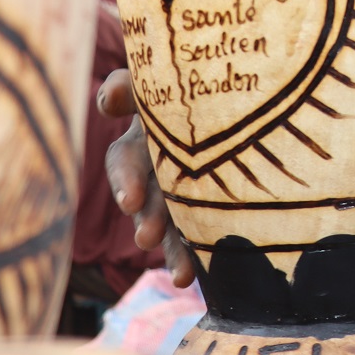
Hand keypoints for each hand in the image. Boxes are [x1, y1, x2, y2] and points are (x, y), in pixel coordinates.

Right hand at [97, 69, 197, 287]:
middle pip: (144, 197)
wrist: (249, 92)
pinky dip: (189, 258)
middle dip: (146, 217)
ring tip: (178, 269)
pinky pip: (192, 236)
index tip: (129, 200)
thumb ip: (138, 85)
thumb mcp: (176, 76)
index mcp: (146, 135)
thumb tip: (106, 99)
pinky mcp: (201, 209)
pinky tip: (190, 277)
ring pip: (168, 222)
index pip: (125, 158)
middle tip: (147, 236)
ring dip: (168, 245)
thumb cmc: (204, 79)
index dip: (124, 177)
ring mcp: (178, 190)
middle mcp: (157, 166)